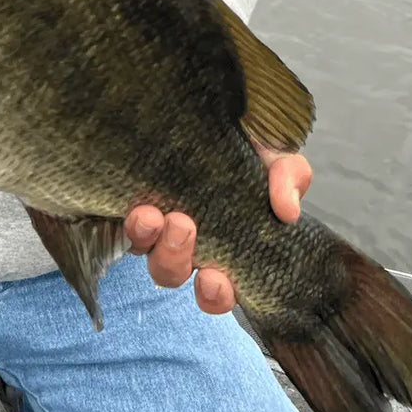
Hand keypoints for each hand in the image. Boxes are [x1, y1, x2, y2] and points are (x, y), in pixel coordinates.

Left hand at [125, 146, 312, 313]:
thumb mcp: (276, 157)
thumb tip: (288, 210)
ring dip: (147, 239)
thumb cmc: (249, 146)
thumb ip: (288, 179)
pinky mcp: (131, 197)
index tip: (214, 280)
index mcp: (222, 245)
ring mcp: (155, 219)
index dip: (214, 295)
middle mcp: (184, 241)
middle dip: (174, 258)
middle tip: (184, 225)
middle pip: (171, 273)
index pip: (217, 291)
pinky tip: (136, 207)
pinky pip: (122, 220)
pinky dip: (130, 219)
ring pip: (142, 249)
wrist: (218, 115)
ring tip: (154, 215)